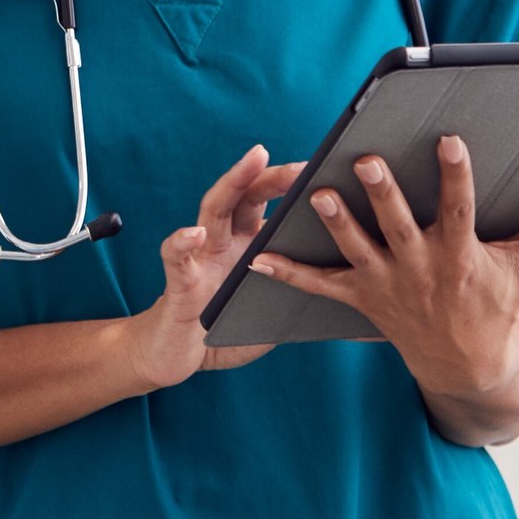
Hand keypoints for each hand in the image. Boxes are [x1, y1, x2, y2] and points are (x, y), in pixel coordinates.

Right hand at [124, 144, 305, 389]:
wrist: (177, 359)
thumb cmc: (225, 330)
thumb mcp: (269, 307)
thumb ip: (295, 289)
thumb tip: (344, 284)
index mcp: (247, 245)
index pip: (266, 203)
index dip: (292, 187)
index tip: (325, 172)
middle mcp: (223, 241)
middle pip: (245, 196)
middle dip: (270, 174)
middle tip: (302, 165)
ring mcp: (200, 258)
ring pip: (213, 210)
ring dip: (233, 182)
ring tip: (255, 160)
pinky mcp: (178, 284)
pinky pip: (175, 259)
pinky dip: (182, 243)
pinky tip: (194, 234)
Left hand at [246, 134, 518, 404]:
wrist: (470, 367)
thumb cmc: (500, 302)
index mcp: (462, 254)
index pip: (460, 208)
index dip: (456, 175)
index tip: (450, 140)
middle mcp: (421, 268)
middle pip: (399, 225)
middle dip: (384, 195)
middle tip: (367, 161)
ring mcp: (388, 285)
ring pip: (357, 250)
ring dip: (336, 224)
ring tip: (317, 194)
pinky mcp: (362, 299)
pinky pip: (320, 287)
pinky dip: (289, 272)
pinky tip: (258, 254)